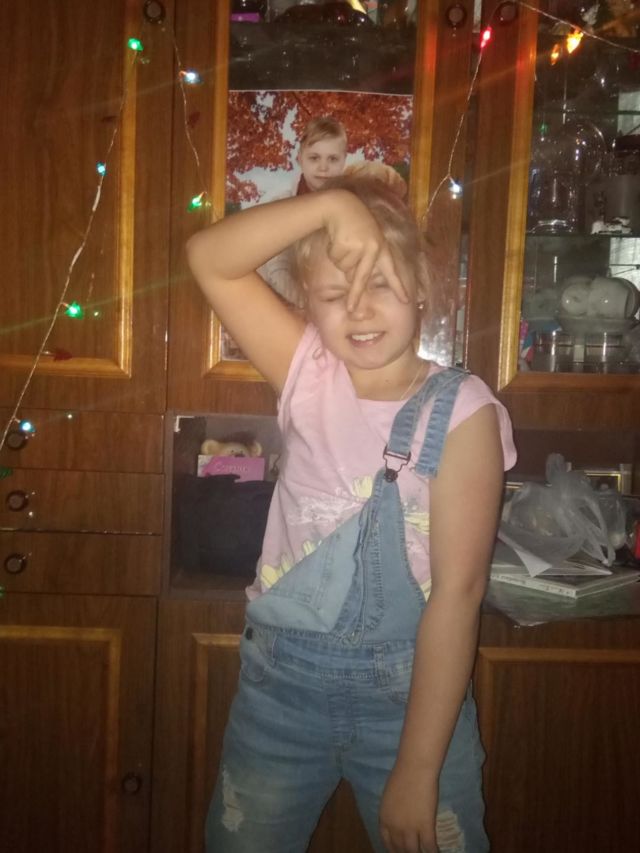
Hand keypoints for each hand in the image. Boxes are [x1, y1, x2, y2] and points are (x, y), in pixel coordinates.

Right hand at [322, 190, 407, 310]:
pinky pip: (336, 259)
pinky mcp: (345, 244)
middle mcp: (373, 249)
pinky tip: (337, 239)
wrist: (341, 206)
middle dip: (355, 295)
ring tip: (345, 243)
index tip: (406, 301)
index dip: (398, 287)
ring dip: (340, 260)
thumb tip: (352, 280)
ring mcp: (359, 246)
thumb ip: (363, 261)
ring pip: (345, 268)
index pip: (392, 272)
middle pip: (362, 277)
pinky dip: (333, 253)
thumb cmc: (355, 227)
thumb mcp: (365, 243)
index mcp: (382, 249)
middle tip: (350, 310)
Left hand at [379, 759, 438, 852]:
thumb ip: (393, 810)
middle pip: (400, 850)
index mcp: (384, 818)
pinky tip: (437, 852)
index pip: (387, 842)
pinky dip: (434, 852)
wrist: (415, 768)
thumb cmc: (403, 774)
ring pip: (414, 852)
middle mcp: (395, 827)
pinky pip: (430, 846)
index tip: (399, 851)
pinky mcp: (426, 826)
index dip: (393, 849)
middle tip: (413, 852)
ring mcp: (410, 829)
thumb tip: (398, 818)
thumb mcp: (390, 795)